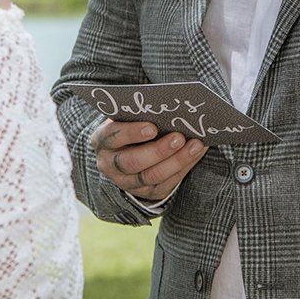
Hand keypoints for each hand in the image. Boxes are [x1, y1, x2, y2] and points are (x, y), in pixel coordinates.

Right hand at [91, 119, 205, 201]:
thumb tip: (167, 104)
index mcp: (102, 141)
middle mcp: (110, 165)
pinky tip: (197, 153)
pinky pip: (166, 184)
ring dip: (176, 161)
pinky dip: (184, 168)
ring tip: (195, 145)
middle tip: (179, 137)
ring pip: (151, 176)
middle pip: (133, 162)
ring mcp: (128, 182)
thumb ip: (138, 113)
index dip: (132, 132)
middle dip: (158, 150)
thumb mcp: (127, 117)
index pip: (113, 136)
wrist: (126, 152)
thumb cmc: (130, 125)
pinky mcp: (147, 193)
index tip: (152, 126)